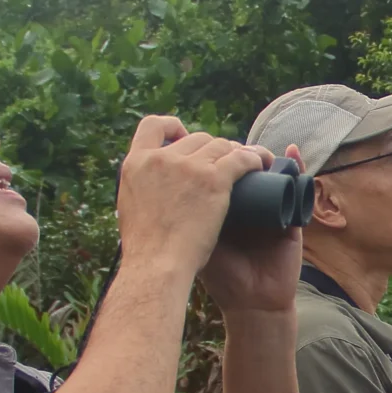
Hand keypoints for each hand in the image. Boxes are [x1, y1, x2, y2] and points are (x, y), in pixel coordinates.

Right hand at [116, 116, 271, 278]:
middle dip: (213, 148)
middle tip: (225, 164)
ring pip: (221, 145)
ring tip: (249, 163)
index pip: (153, 126)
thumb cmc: (146, 248)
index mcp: (136, 162)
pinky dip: (254, 159)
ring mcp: (189, 166)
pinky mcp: (214, 179)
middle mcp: (162, 158)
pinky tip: (261, 166)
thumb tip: (148, 186)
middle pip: (196, 138)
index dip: (173, 127)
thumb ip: (141, 190)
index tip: (184, 138)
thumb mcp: (130, 207)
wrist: (157, 266)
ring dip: (237, 151)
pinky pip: (241, 158)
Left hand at [198, 149, 304, 312]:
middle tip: (231, 150)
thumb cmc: (222, 276)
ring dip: (266, 158)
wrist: (250, 302)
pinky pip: (298, 189)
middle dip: (239, 155)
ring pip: (273, 175)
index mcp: (227, 209)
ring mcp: (273, 210)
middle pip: (245, 170)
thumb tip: (162, 186)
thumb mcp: (198, 242)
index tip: (208, 149)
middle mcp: (250, 206)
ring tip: (258, 153)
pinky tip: (291, 152)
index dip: (216, 158)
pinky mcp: (294, 219)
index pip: (221, 174)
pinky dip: (297, 169)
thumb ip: (183, 219)